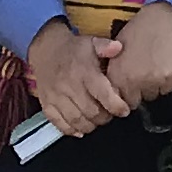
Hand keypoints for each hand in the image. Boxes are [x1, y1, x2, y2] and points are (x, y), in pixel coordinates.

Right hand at [26, 19, 132, 138]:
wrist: (46, 50)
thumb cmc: (74, 49)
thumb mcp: (92, 42)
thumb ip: (106, 46)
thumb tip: (119, 47)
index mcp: (83, 72)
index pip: (102, 93)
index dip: (116, 106)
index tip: (124, 110)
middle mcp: (69, 86)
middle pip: (91, 111)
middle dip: (105, 118)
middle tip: (111, 115)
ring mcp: (56, 97)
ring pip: (75, 119)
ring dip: (90, 125)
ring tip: (98, 121)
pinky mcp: (46, 104)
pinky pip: (57, 122)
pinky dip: (69, 130)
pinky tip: (80, 130)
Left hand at [99, 1, 171, 107]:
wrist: (164, 17)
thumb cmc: (140, 29)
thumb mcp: (117, 49)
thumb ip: (115, 71)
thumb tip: (115, 87)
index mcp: (117, 74)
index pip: (118, 100)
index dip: (124, 93)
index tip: (129, 88)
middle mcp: (133, 81)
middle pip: (136, 101)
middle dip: (139, 92)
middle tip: (143, 75)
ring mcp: (153, 81)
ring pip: (153, 95)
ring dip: (154, 86)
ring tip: (155, 68)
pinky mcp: (170, 78)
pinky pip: (168, 89)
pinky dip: (167, 81)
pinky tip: (165, 65)